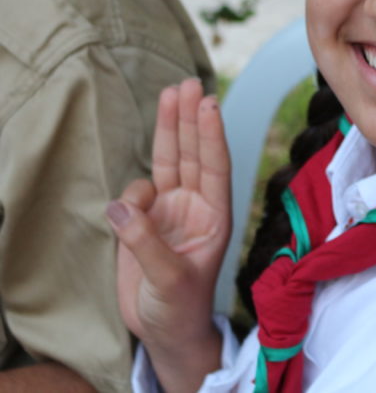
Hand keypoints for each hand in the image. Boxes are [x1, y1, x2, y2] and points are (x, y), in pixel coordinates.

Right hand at [106, 78, 228, 391]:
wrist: (165, 330)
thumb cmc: (180, 307)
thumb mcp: (169, 279)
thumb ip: (146, 243)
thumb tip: (122, 208)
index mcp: (215, 216)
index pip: (214, 167)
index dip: (210, 135)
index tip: (209, 104)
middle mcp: (195, 206)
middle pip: (192, 153)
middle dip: (189, 118)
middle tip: (188, 83)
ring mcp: (170, 211)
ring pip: (168, 161)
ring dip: (168, 129)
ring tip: (170, 93)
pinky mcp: (144, 221)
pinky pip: (135, 194)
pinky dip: (129, 194)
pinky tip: (125, 213)